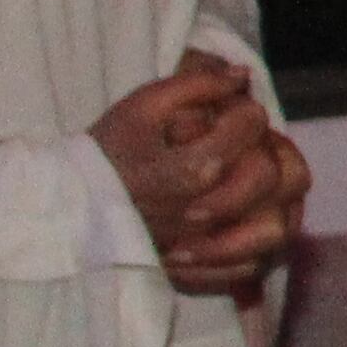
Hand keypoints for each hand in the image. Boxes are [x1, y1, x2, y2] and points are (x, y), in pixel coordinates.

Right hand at [92, 56, 292, 293]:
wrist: (69, 206)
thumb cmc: (106, 153)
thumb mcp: (141, 107)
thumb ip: (195, 85)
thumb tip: (240, 75)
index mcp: (194, 169)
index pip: (253, 129)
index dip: (248, 112)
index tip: (234, 112)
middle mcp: (206, 212)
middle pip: (275, 177)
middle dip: (269, 152)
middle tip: (249, 147)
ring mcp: (204, 246)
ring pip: (277, 229)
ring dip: (277, 202)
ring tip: (259, 185)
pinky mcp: (199, 271)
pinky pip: (253, 266)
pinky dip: (259, 247)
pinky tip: (247, 222)